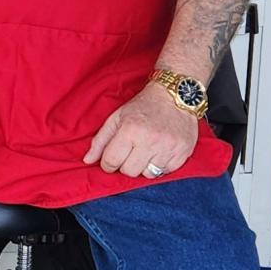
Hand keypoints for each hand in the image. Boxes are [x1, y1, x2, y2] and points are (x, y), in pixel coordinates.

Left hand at [84, 82, 198, 180]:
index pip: (111, 161)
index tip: (113, 158)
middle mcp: (150, 140)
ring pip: (148, 174)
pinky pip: (167, 172)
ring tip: (148, 150)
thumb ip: (100, 140)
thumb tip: (87, 160)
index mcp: (130, 130)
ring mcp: (169, 147)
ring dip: (145, 166)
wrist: (175, 95)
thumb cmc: (143, 106)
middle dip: (126, 164)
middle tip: (132, 152)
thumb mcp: (117, 117)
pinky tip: (161, 151)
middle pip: (130, 172)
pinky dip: (162, 165)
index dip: (108, 163)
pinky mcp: (183, 152)